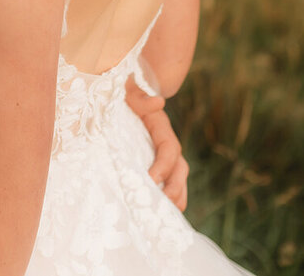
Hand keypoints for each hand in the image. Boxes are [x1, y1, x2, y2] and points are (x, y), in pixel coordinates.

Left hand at [125, 77, 187, 211]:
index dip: (164, 165)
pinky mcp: (153, 159)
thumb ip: (141, 95)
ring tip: (169, 215)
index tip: (152, 179)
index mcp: (160, 126)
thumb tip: (158, 101)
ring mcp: (161, 151)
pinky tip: (161, 211)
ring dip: (176, 195)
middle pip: (179, 166)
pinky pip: (167, 179)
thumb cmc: (124, 90)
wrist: (123, 90)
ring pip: (177, 176)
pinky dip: (168, 194)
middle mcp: (165, 140)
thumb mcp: (130, 88)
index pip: (169, 148)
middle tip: (164, 205)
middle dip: (175, 187)